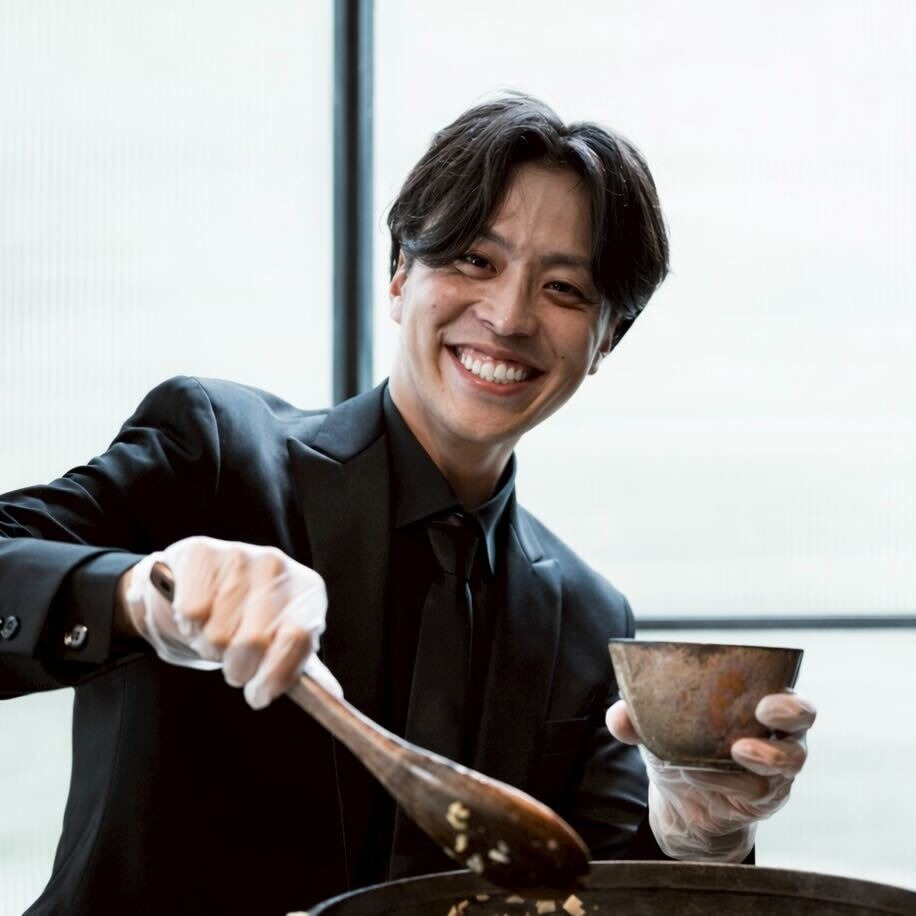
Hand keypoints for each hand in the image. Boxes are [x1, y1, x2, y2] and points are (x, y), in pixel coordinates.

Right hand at [120, 536, 341, 708]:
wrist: (200, 584)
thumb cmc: (247, 617)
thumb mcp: (280, 639)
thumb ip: (300, 665)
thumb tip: (331, 695)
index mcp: (307, 589)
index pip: (298, 638)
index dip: (274, 676)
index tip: (258, 695)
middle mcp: (278, 566)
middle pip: (254, 641)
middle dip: (238, 668)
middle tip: (234, 664)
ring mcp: (240, 555)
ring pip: (218, 634)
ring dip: (210, 648)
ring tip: (214, 633)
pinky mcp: (202, 553)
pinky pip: (192, 613)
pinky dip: (188, 626)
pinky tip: (197, 616)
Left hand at [606, 692, 815, 860]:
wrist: (680, 803)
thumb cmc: (680, 748)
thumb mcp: (657, 728)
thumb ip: (635, 719)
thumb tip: (618, 715)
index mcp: (754, 700)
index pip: (783, 686)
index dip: (783, 686)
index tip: (764, 689)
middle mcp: (775, 730)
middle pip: (802, 716)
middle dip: (789, 710)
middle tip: (764, 710)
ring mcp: (776, 766)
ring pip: (790, 757)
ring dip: (767, 753)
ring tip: (739, 750)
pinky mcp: (767, 797)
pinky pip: (760, 789)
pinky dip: (734, 782)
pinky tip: (711, 778)